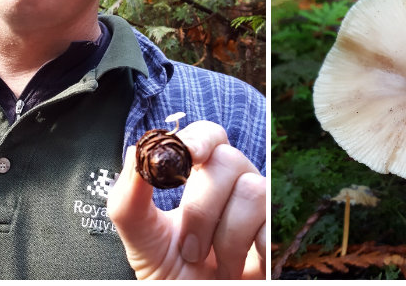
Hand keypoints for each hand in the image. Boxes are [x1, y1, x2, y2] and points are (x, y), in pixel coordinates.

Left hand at [107, 121, 266, 278]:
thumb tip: (135, 152)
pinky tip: (238, 267)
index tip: (188, 154)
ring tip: (214, 264)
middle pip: (228, 160)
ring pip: (253, 190)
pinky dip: (253, 251)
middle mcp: (233, 182)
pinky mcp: (276, 234)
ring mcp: (258, 207)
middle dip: (202, 209)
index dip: (200, 138)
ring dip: (226, 237)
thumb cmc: (168, 269)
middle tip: (189, 248)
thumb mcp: (141, 236)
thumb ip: (130, 197)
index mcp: (201, 174)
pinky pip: (273, 224)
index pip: (208, 135)